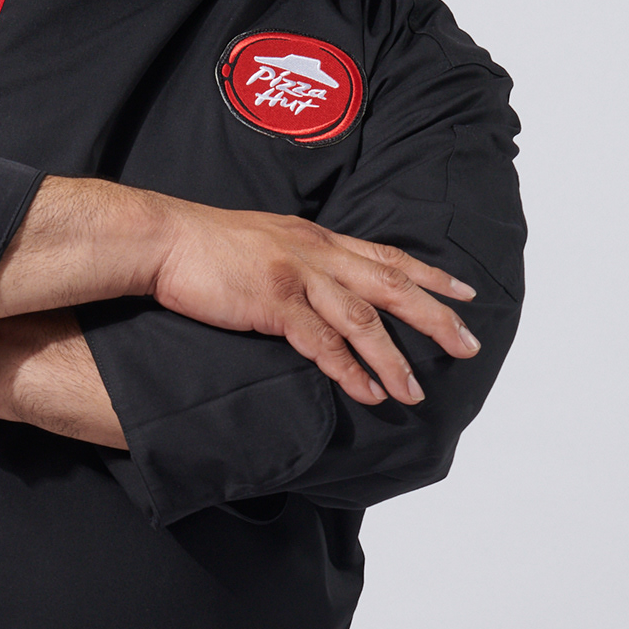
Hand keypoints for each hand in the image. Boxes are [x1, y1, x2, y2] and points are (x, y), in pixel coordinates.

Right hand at [146, 201, 476, 407]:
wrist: (159, 237)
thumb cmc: (203, 244)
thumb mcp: (265, 240)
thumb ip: (298, 259)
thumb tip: (319, 283)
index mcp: (317, 237)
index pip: (386, 255)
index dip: (429, 274)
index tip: (464, 291)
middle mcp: (316, 252)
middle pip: (391, 284)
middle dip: (434, 316)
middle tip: (468, 345)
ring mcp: (296, 275)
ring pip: (363, 318)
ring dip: (393, 357)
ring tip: (415, 391)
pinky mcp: (272, 301)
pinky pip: (321, 342)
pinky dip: (349, 369)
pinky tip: (368, 392)